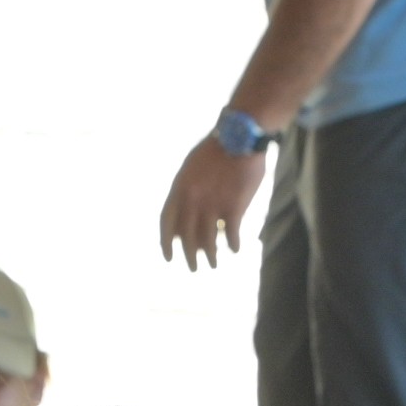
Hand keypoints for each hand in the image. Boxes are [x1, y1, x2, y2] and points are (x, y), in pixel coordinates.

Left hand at [160, 137, 273, 268]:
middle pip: (186, 237)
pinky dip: (233, 245)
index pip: (166, 222)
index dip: (165, 243)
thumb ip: (185, 189)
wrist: (240, 136)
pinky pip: (231, 234)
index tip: (168, 257)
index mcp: (179, 188)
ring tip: (213, 264)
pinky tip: (235, 249)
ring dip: (211, 256)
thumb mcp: (191, 166)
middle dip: (189, 256)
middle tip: (193, 268)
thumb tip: (184, 212)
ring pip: (208, 241)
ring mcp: (213, 205)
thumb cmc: (216, 150)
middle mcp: (193, 200)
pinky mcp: (233, 207)